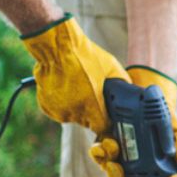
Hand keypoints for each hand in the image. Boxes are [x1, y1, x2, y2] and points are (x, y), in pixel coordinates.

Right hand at [21, 16, 126, 135]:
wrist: (57, 49)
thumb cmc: (85, 57)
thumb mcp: (112, 68)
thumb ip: (123, 84)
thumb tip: (130, 93)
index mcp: (92, 107)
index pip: (102, 128)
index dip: (106, 122)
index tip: (107, 115)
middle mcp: (75, 113)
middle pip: (88, 122)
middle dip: (92, 113)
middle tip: (91, 94)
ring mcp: (59, 111)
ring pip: (72, 116)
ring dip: (76, 107)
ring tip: (78, 87)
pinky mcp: (46, 107)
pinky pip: (58, 110)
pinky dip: (62, 103)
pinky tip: (65, 88)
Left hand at [89, 66, 176, 176]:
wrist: (146, 90)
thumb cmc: (162, 114)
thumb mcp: (174, 129)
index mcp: (148, 165)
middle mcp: (130, 161)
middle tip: (118, 174)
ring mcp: (116, 151)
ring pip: (107, 167)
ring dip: (107, 164)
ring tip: (112, 150)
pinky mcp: (103, 138)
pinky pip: (97, 151)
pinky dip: (99, 151)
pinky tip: (105, 143)